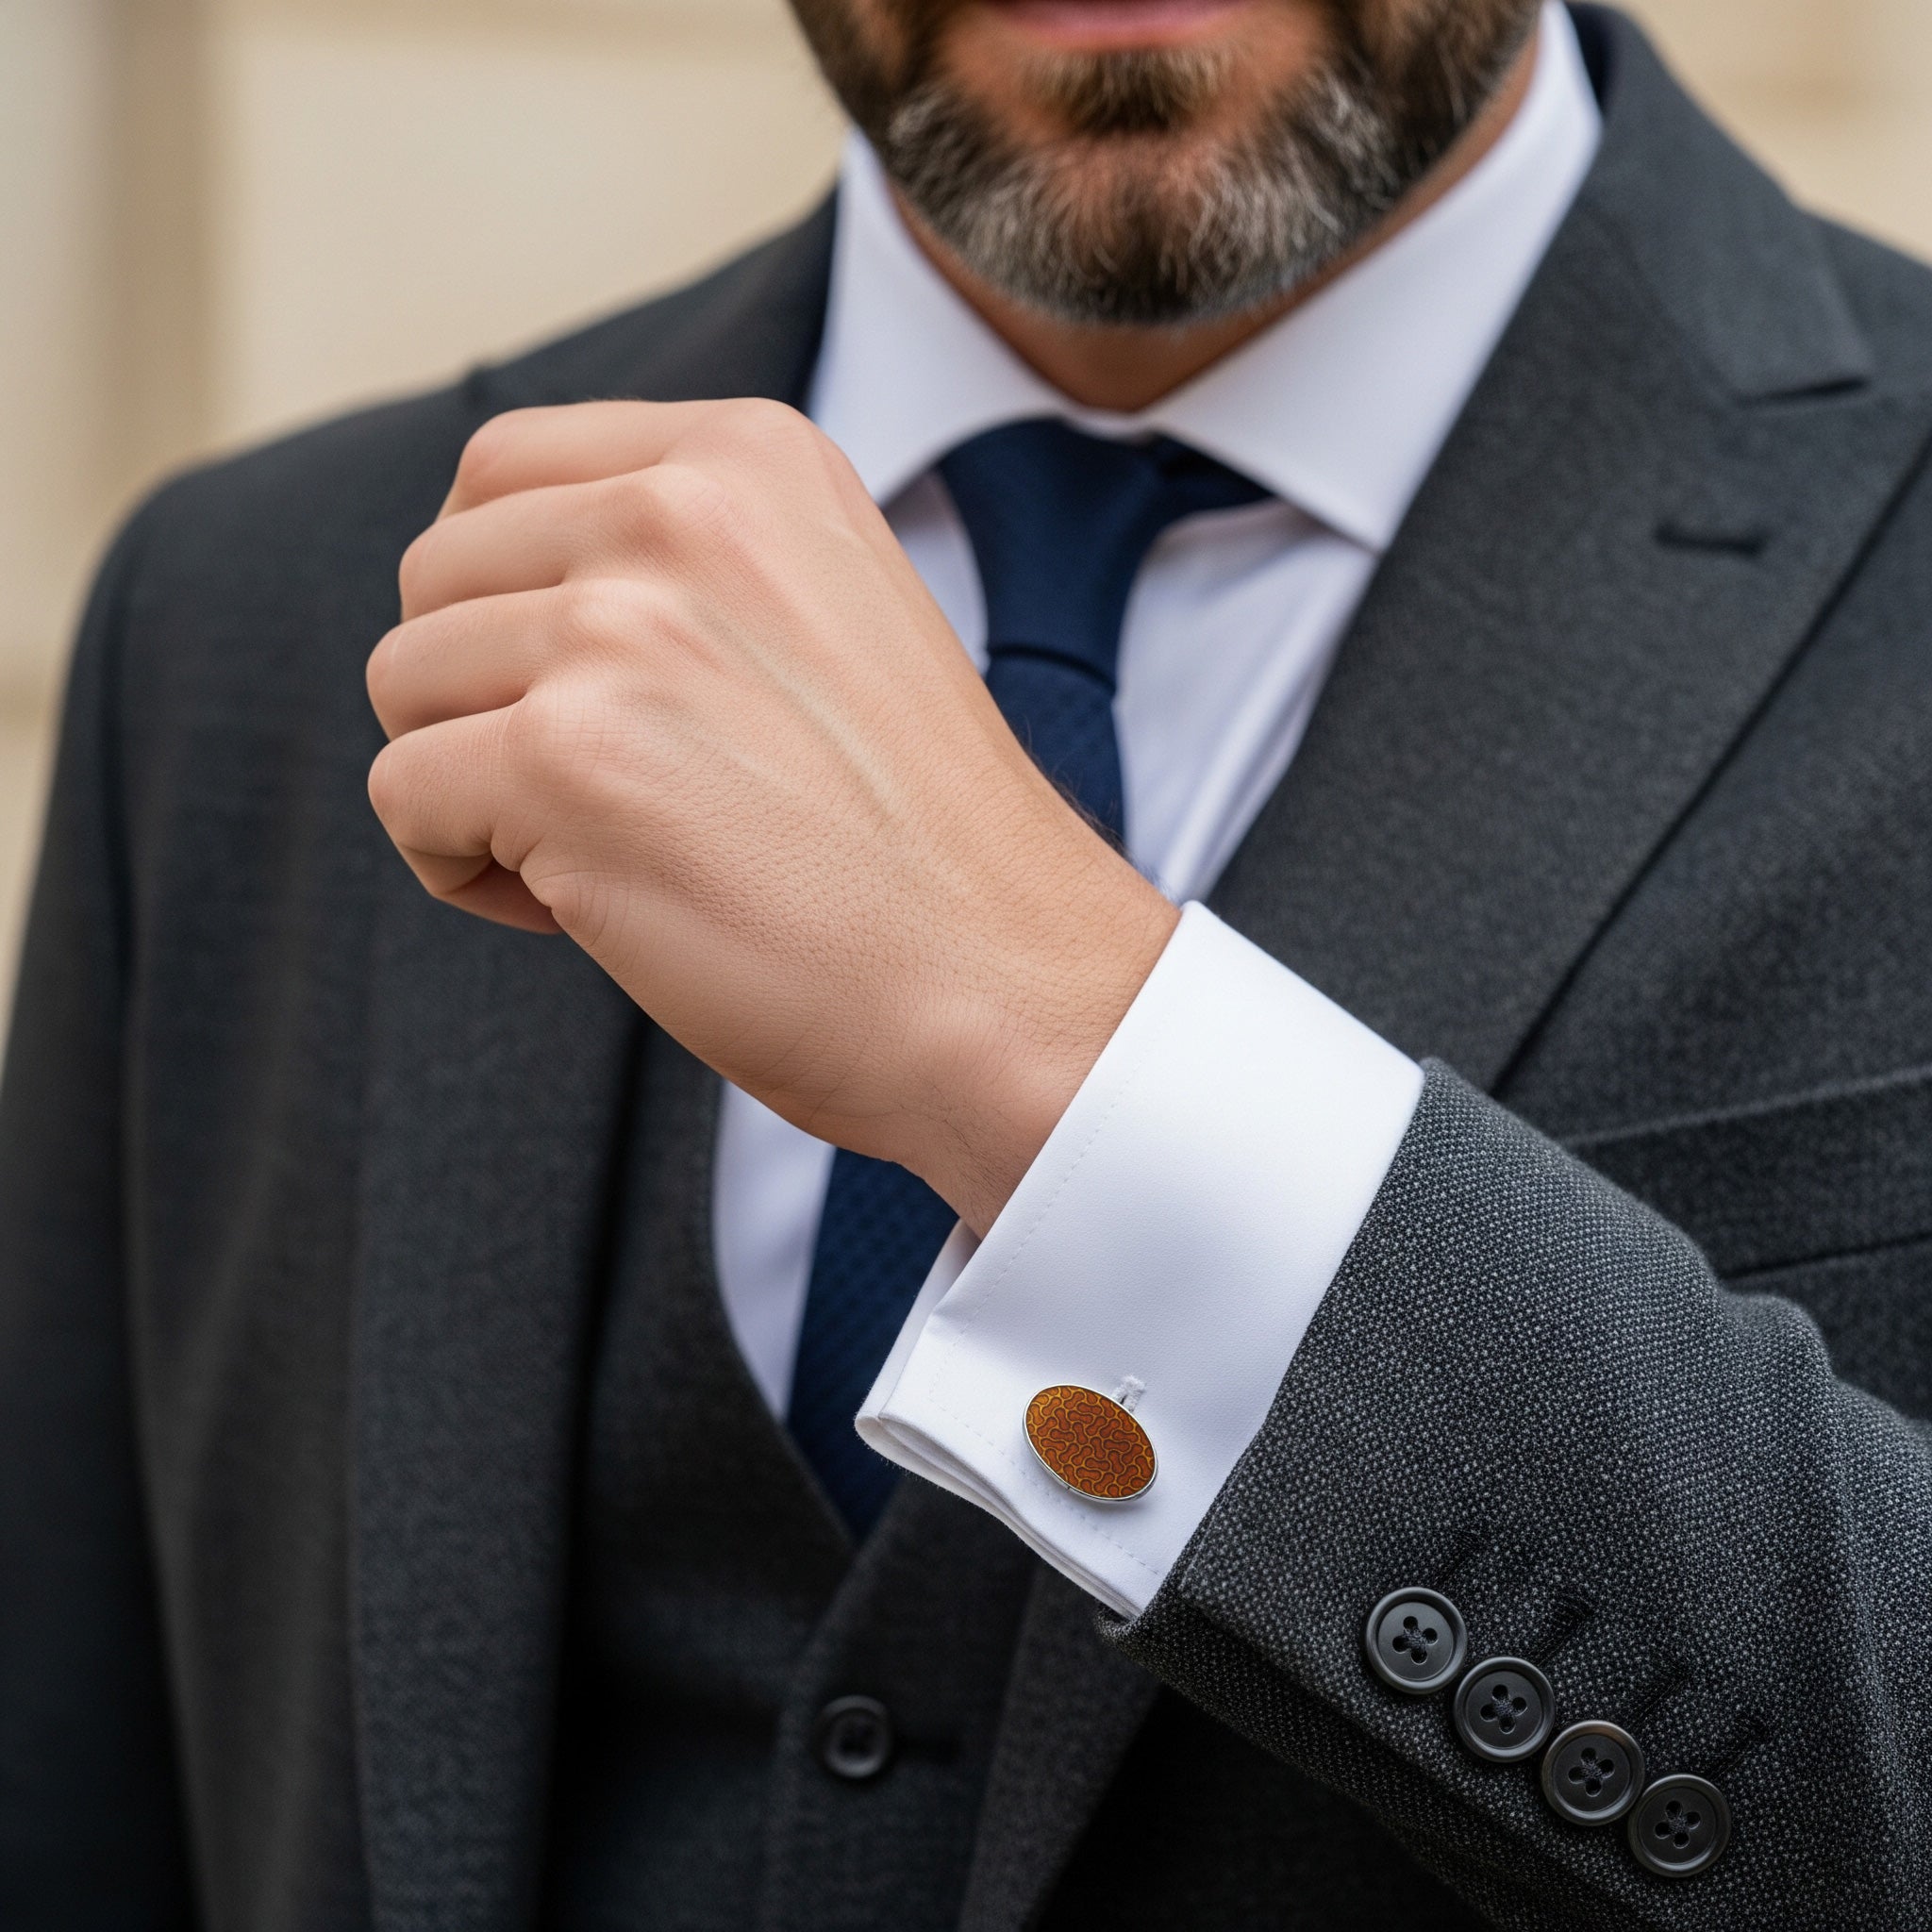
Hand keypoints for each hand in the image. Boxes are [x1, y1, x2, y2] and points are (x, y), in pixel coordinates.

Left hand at [366, 401, 1176, 1230]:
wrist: (1008, 988)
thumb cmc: (918, 843)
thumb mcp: (830, 616)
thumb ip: (683, 567)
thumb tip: (499, 595)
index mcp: (751, 458)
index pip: (503, 468)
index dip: (510, 598)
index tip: (600, 698)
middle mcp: (682, 512)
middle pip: (436, 576)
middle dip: (484, 695)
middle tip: (607, 793)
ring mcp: (622, 629)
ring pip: (404, 684)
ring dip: (472, 784)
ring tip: (605, 850)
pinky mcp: (567, 759)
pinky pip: (404, 796)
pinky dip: (463, 871)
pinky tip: (583, 911)